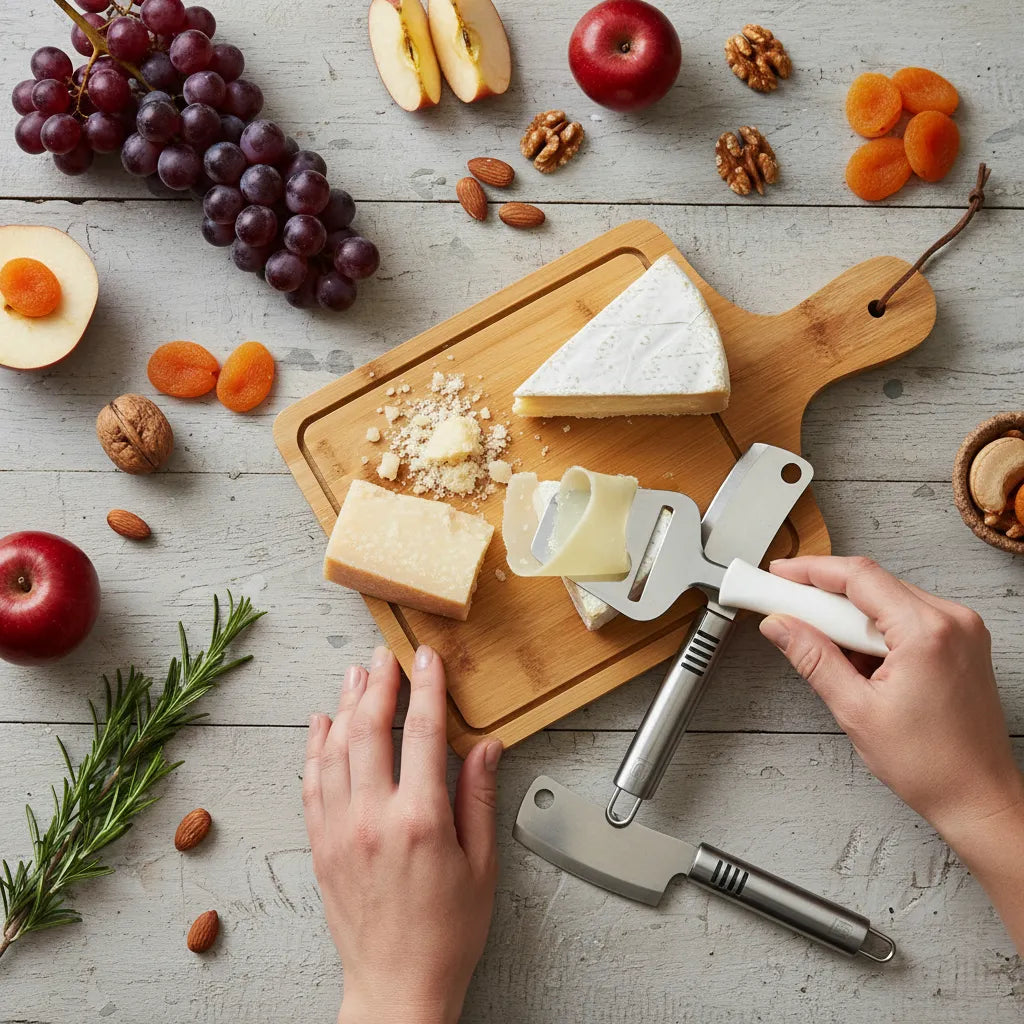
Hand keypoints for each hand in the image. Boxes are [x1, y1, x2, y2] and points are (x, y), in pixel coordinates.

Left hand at [303, 645, 502, 1023]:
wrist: (397, 987)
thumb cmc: (447, 933)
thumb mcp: (481, 864)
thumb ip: (478, 797)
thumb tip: (486, 745)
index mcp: (420, 820)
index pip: (421, 732)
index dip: (426, 687)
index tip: (427, 658)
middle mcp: (373, 818)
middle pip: (369, 729)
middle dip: (379, 683)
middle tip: (386, 655)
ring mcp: (340, 830)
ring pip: (335, 750)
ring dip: (345, 705)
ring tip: (356, 674)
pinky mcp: (321, 846)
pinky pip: (312, 783)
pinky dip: (315, 748)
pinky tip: (322, 724)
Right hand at [759, 556, 1022, 837]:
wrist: (978, 798)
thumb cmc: (932, 765)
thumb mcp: (856, 710)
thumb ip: (813, 658)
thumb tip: (781, 626)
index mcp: (928, 632)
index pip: (859, 577)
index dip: (811, 570)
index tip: (780, 574)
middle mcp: (952, 621)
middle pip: (872, 585)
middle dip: (825, 598)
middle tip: (787, 611)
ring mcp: (962, 631)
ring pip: (888, 601)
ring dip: (850, 618)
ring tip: (826, 650)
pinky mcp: (962, 643)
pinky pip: (907, 618)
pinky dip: (875, 630)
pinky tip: (858, 660)